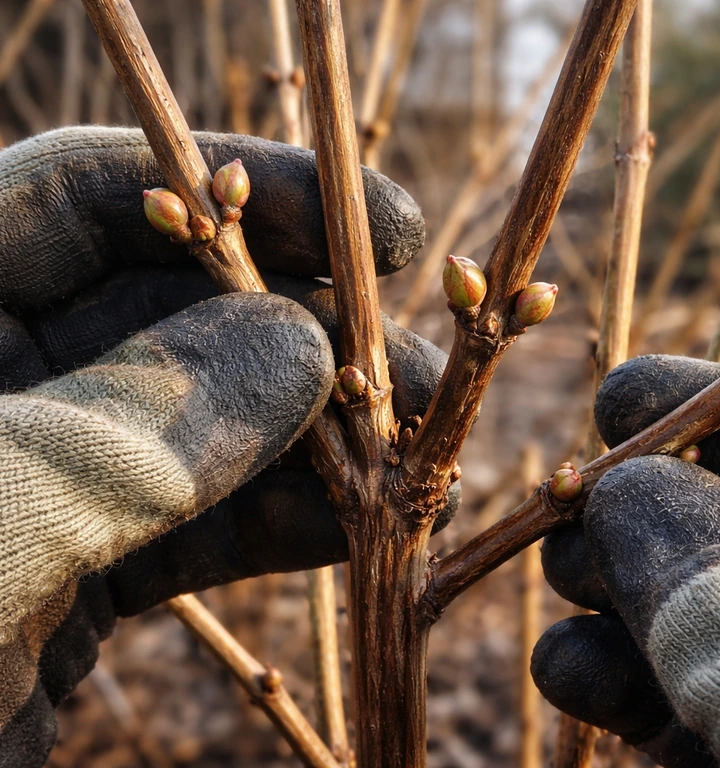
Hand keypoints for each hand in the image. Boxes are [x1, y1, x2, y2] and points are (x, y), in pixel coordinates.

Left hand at [0, 127, 454, 764]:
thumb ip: (137, 429)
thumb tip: (301, 344)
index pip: (77, 197)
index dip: (232, 185)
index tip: (368, 218)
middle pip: (165, 309)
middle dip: (301, 327)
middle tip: (409, 358)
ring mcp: (34, 480)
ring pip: (200, 424)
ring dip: (315, 436)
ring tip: (417, 445)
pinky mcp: (74, 573)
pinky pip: (197, 524)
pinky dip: (284, 523)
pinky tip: (363, 520)